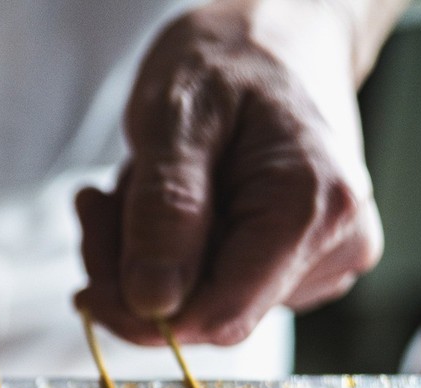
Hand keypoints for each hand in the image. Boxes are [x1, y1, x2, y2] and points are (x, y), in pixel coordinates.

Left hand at [77, 0, 386, 345]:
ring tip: (140, 181)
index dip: (139, 311)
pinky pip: (211, 287)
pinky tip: (162, 198)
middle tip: (97, 202)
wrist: (274, 38)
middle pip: (203, 315)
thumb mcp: (176, 117)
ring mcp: (318, 261)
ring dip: (142, 256)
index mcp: (310, 211)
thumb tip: (152, 302)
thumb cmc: (229, 60)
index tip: (88, 261)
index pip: (217, 317)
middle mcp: (332, 247)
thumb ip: (165, 209)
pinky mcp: (294, 265)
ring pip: (199, 303)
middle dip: (131, 272)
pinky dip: (164, 252)